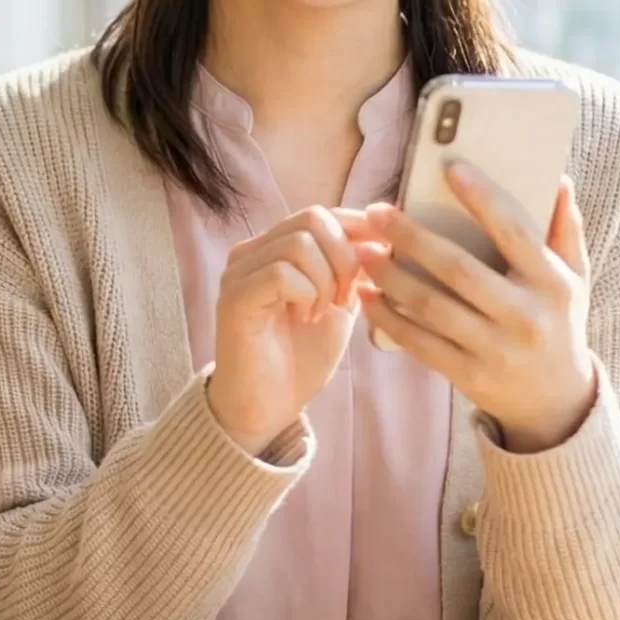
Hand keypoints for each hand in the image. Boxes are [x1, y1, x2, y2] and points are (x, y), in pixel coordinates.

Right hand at [207, 206, 364, 456]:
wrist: (268, 406)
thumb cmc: (300, 357)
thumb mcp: (339, 305)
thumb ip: (354, 271)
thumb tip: (386, 238)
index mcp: (275, 248)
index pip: (322, 214)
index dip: (359, 229)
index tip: (384, 257)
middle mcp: (251, 251)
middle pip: (312, 219)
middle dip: (345, 258)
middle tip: (345, 299)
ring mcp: (239, 272)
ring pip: (299, 245)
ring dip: (325, 281)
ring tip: (321, 312)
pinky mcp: (234, 297)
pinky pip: (281, 273)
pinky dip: (306, 295)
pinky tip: (304, 318)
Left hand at [350, 165, 598, 452]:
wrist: (556, 400)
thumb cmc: (558, 322)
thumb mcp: (575, 278)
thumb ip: (565, 229)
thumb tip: (557, 178)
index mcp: (553, 283)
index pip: (515, 232)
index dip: (483, 198)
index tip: (450, 167)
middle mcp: (525, 316)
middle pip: (460, 270)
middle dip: (413, 238)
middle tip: (377, 212)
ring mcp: (496, 349)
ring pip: (432, 308)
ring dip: (391, 277)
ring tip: (362, 251)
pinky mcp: (468, 375)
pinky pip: (419, 343)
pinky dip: (388, 318)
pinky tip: (365, 295)